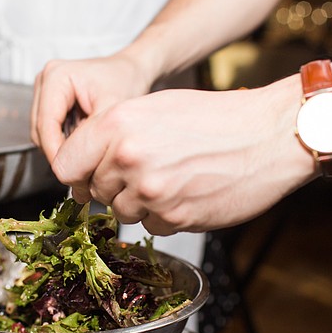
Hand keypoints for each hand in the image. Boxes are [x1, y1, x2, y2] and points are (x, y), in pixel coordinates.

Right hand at [31, 53, 154, 160]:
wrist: (130, 71)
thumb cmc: (125, 81)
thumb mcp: (111, 110)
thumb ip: (90, 137)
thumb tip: (74, 165)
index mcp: (56, 76)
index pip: (46, 124)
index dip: (56, 152)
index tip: (70, 173)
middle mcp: (46, 81)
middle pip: (40, 131)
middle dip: (59, 153)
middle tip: (81, 172)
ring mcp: (45, 91)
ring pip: (42, 134)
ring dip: (62, 148)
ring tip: (87, 154)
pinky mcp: (50, 102)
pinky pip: (50, 131)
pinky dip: (64, 142)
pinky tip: (83, 143)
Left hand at [51, 78, 316, 234]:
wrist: (267, 136)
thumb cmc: (215, 118)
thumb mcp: (153, 107)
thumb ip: (112, 132)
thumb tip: (84, 160)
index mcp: (116, 123)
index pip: (64, 166)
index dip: (77, 172)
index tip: (88, 173)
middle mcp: (128, 157)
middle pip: (94, 190)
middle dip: (114, 185)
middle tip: (147, 170)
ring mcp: (150, 191)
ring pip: (121, 212)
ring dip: (140, 202)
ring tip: (173, 177)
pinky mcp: (174, 218)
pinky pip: (151, 226)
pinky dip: (165, 215)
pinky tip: (188, 192)